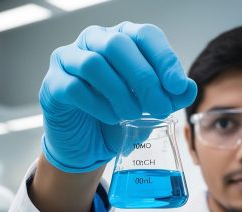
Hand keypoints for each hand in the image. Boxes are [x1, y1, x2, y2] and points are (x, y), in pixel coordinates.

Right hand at [39, 21, 196, 172]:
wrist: (87, 146)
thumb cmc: (116, 121)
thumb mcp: (148, 111)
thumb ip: (168, 98)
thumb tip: (189, 89)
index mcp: (120, 39)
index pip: (145, 36)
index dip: (164, 59)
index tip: (178, 87)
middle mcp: (93, 41)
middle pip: (119, 44)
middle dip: (145, 79)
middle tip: (160, 108)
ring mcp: (68, 60)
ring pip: (95, 64)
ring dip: (120, 93)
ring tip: (132, 115)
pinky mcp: (53, 84)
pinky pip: (75, 88)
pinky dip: (98, 105)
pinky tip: (110, 118)